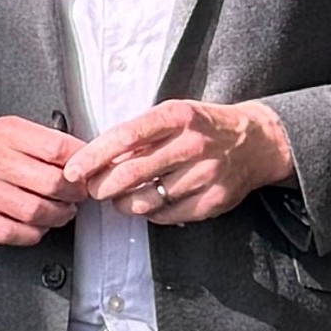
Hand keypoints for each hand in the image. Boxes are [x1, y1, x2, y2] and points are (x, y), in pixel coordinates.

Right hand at [0, 118, 81, 245]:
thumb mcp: (7, 132)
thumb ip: (42, 143)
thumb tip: (83, 160)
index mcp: (6, 133)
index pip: (57, 148)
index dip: (80, 164)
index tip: (86, 172)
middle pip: (50, 182)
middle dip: (73, 194)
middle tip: (76, 196)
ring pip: (35, 211)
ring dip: (57, 217)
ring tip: (60, 212)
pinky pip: (11, 232)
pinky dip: (32, 234)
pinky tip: (36, 226)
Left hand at [61, 99, 293, 224]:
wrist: (257, 142)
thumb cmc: (203, 126)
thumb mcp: (172, 114)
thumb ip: (138, 133)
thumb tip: (94, 158)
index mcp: (177, 116)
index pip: (125, 137)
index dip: (93, 156)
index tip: (73, 170)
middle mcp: (192, 144)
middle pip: (132, 173)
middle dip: (102, 186)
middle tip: (91, 190)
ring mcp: (206, 174)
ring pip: (146, 200)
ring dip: (123, 203)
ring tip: (119, 198)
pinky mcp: (214, 200)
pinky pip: (167, 215)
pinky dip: (150, 213)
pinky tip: (149, 203)